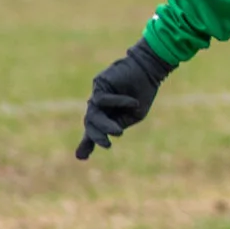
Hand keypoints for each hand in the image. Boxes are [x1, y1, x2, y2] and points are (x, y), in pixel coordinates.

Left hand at [77, 38, 173, 159]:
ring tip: (118, 132)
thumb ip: (119, 124)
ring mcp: (97, 95)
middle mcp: (99, 106)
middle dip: (95, 137)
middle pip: (90, 123)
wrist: (148, 70)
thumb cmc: (143, 92)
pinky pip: (102, 99)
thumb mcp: (134, 115)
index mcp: (107, 114)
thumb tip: (107, 134)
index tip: (81, 158)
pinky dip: (118, 102)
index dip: (87, 144)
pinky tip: (132, 103)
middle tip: (106, 145)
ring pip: (92, 114)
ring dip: (104, 126)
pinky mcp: (98, 84)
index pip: (93, 130)